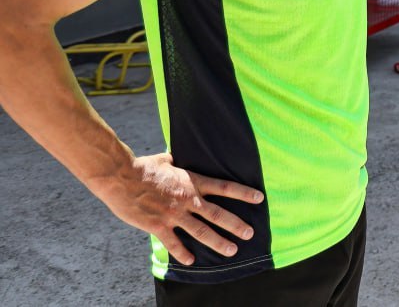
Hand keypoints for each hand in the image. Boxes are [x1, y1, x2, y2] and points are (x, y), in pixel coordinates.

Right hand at [93, 152, 263, 265]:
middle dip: (236, 225)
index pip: (225, 187)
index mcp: (192, 181)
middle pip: (218, 214)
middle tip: (250, 234)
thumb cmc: (142, 167)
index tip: (259, 198)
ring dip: (217, 242)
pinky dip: (182, 253)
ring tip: (232, 250)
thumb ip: (175, 162)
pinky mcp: (158, 225)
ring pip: (201, 231)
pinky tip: (191, 261)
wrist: (120, 177)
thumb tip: (176, 156)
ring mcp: (174, 214)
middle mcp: (188, 199)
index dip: (243, 193)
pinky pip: (173, 243)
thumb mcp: (165, 160)